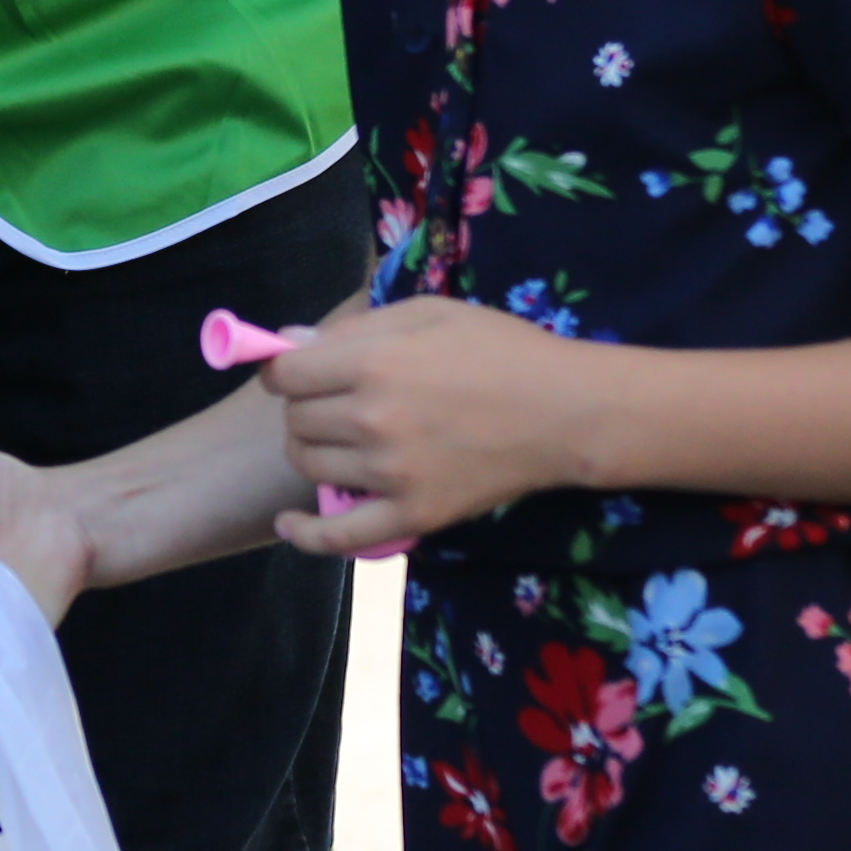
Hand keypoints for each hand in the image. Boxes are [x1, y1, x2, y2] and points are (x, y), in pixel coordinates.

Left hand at [264, 298, 596, 555]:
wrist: (566, 412)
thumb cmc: (501, 350)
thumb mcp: (428, 315)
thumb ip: (354, 327)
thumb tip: (286, 343)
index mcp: (373, 363)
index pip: (285, 375)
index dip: (283, 370)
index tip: (298, 373)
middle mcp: (372, 419)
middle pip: (295, 420)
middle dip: (304, 407)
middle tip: (333, 402)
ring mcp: (390, 473)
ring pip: (309, 467)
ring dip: (312, 451)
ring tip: (338, 441)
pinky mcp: (413, 515)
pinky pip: (338, 536)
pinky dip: (304, 534)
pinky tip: (287, 525)